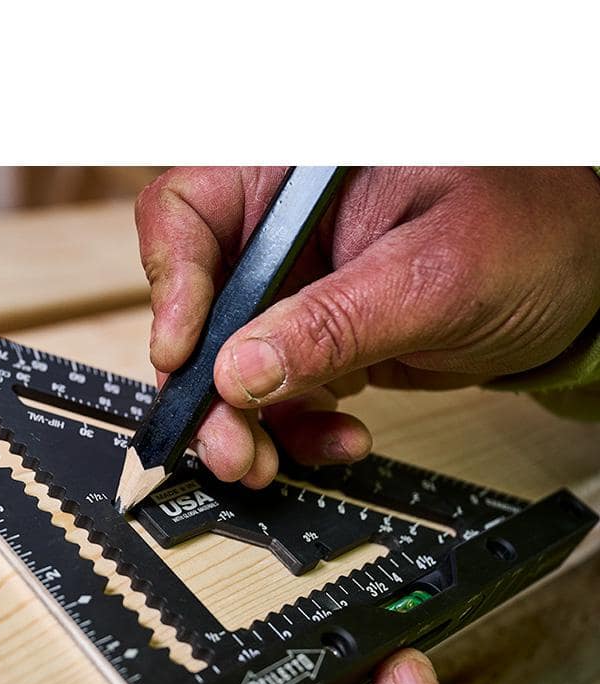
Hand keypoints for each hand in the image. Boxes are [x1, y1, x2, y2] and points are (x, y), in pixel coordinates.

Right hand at [136, 167, 599, 486]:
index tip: (186, 354)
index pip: (189, 210)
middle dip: (206, 384)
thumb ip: (333, 323)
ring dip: (242, 423)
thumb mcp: (433, 276)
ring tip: (264, 461)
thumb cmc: (533, 231)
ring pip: (227, 361)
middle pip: (199, 302)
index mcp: (298, 173)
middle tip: (227, 441)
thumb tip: (241, 373)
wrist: (580, 278)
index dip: (172, 284)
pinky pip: (275, 392)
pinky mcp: (314, 336)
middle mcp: (284, 228)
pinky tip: (336, 438)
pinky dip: (295, 428)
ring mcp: (296, 286)